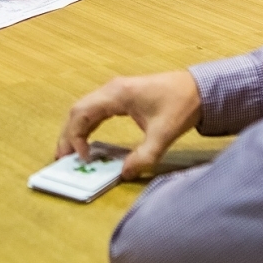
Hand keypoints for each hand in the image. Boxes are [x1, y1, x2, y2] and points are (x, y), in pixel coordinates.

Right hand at [56, 70, 200, 178]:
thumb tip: (124, 174)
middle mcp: (111, 90)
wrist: (200, 88)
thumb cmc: (181, 105)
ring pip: (85, 110)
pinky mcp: (122, 97)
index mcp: (116, 94)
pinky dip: (88, 126)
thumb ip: (144, 156)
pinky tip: (89, 143)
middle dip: (68, 135)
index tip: (83, 157)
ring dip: (76, 131)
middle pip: (78, 111)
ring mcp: (115, 92)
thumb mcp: (163, 134)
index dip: (75, 136)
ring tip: (71, 154)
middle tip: (62, 160)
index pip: (82, 113)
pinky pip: (96, 111)